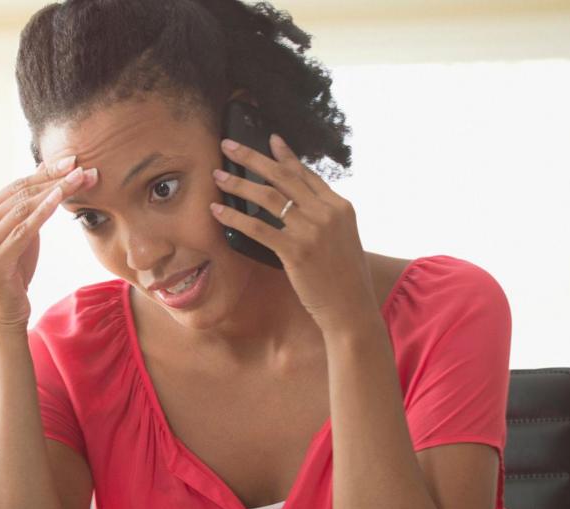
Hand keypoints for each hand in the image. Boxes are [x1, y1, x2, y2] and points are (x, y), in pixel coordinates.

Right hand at [0, 156, 97, 331]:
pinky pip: (23, 231)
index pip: (16, 186)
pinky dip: (43, 212)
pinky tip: (61, 198)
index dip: (46, 171)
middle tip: (82, 166)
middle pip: (21, 194)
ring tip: (81, 178)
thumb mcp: (22, 235)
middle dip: (54, 178)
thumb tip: (49, 170)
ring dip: (55, 190)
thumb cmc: (14, 275)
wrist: (2, 317)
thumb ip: (29, 206)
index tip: (73, 159)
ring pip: (24, 209)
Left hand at [209, 134, 377, 336]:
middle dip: (252, 158)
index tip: (270, 140)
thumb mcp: (342, 238)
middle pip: (283, 177)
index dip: (286, 156)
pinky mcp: (295, 250)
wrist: (351, 307)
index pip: (306, 174)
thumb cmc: (344, 277)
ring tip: (217, 176)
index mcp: (340, 206)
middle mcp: (326, 212)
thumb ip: (325, 218)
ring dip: (239, 183)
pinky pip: (258, 228)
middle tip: (229, 145)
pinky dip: (235, 217)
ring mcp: (311, 230)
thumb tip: (301, 205)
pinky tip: (218, 211)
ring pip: (268, 197)